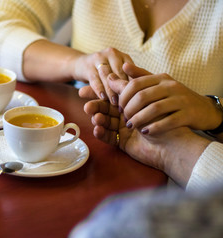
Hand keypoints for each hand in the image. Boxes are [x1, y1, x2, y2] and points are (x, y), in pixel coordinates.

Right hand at [72, 48, 133, 104]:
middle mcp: (112, 54)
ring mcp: (99, 58)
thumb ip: (127, 79)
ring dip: (111, 90)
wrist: (80, 64)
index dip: (133, 83)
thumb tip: (140, 93)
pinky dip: (99, 89)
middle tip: (127, 102)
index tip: (136, 96)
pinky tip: (103, 98)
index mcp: (122, 56)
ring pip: (107, 76)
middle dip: (122, 87)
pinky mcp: (87, 66)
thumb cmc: (104, 72)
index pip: (131, 69)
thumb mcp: (116, 72)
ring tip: (115, 103)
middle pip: (119, 72)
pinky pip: (95, 79)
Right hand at [84, 97, 210, 185]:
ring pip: (105, 123)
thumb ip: (127, 88)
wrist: (173, 143)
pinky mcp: (122, 142)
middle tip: (87, 106)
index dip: (96, 93)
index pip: (109, 96)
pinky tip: (97, 129)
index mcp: (130, 102)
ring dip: (98, 120)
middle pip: (105, 110)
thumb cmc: (163, 117)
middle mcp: (125, 114)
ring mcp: (123, 129)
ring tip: (96, 118)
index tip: (82, 90)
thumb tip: (110, 76)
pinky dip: (102, 133)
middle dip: (95, 107)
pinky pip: (109, 137)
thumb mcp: (143, 98)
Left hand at [111, 63, 222, 134]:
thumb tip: (122, 66)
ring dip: (139, 119)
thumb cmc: (174, 97)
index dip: (123, 97)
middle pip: (142, 96)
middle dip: (129, 109)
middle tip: (123, 119)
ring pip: (154, 109)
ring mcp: (181, 100)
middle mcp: (171, 87)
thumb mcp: (159, 84)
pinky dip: (154, 127)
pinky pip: (169, 121)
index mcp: (161, 78)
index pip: (135, 84)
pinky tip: (145, 132)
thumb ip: (140, 77)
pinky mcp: (188, 114)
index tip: (118, 108)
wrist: (203, 109)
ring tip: (131, 126)